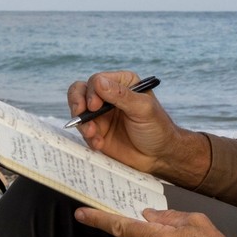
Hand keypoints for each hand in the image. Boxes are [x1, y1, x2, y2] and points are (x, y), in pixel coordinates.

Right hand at [66, 70, 209, 182]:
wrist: (159, 156)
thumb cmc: (157, 129)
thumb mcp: (143, 109)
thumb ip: (121, 95)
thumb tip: (98, 82)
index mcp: (122, 84)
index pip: (97, 80)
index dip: (92, 92)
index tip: (95, 106)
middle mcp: (109, 96)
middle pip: (81, 92)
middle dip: (77, 103)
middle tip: (81, 115)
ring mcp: (101, 115)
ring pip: (78, 111)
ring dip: (83, 123)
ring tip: (93, 135)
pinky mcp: (97, 132)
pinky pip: (83, 131)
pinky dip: (88, 138)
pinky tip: (99, 144)